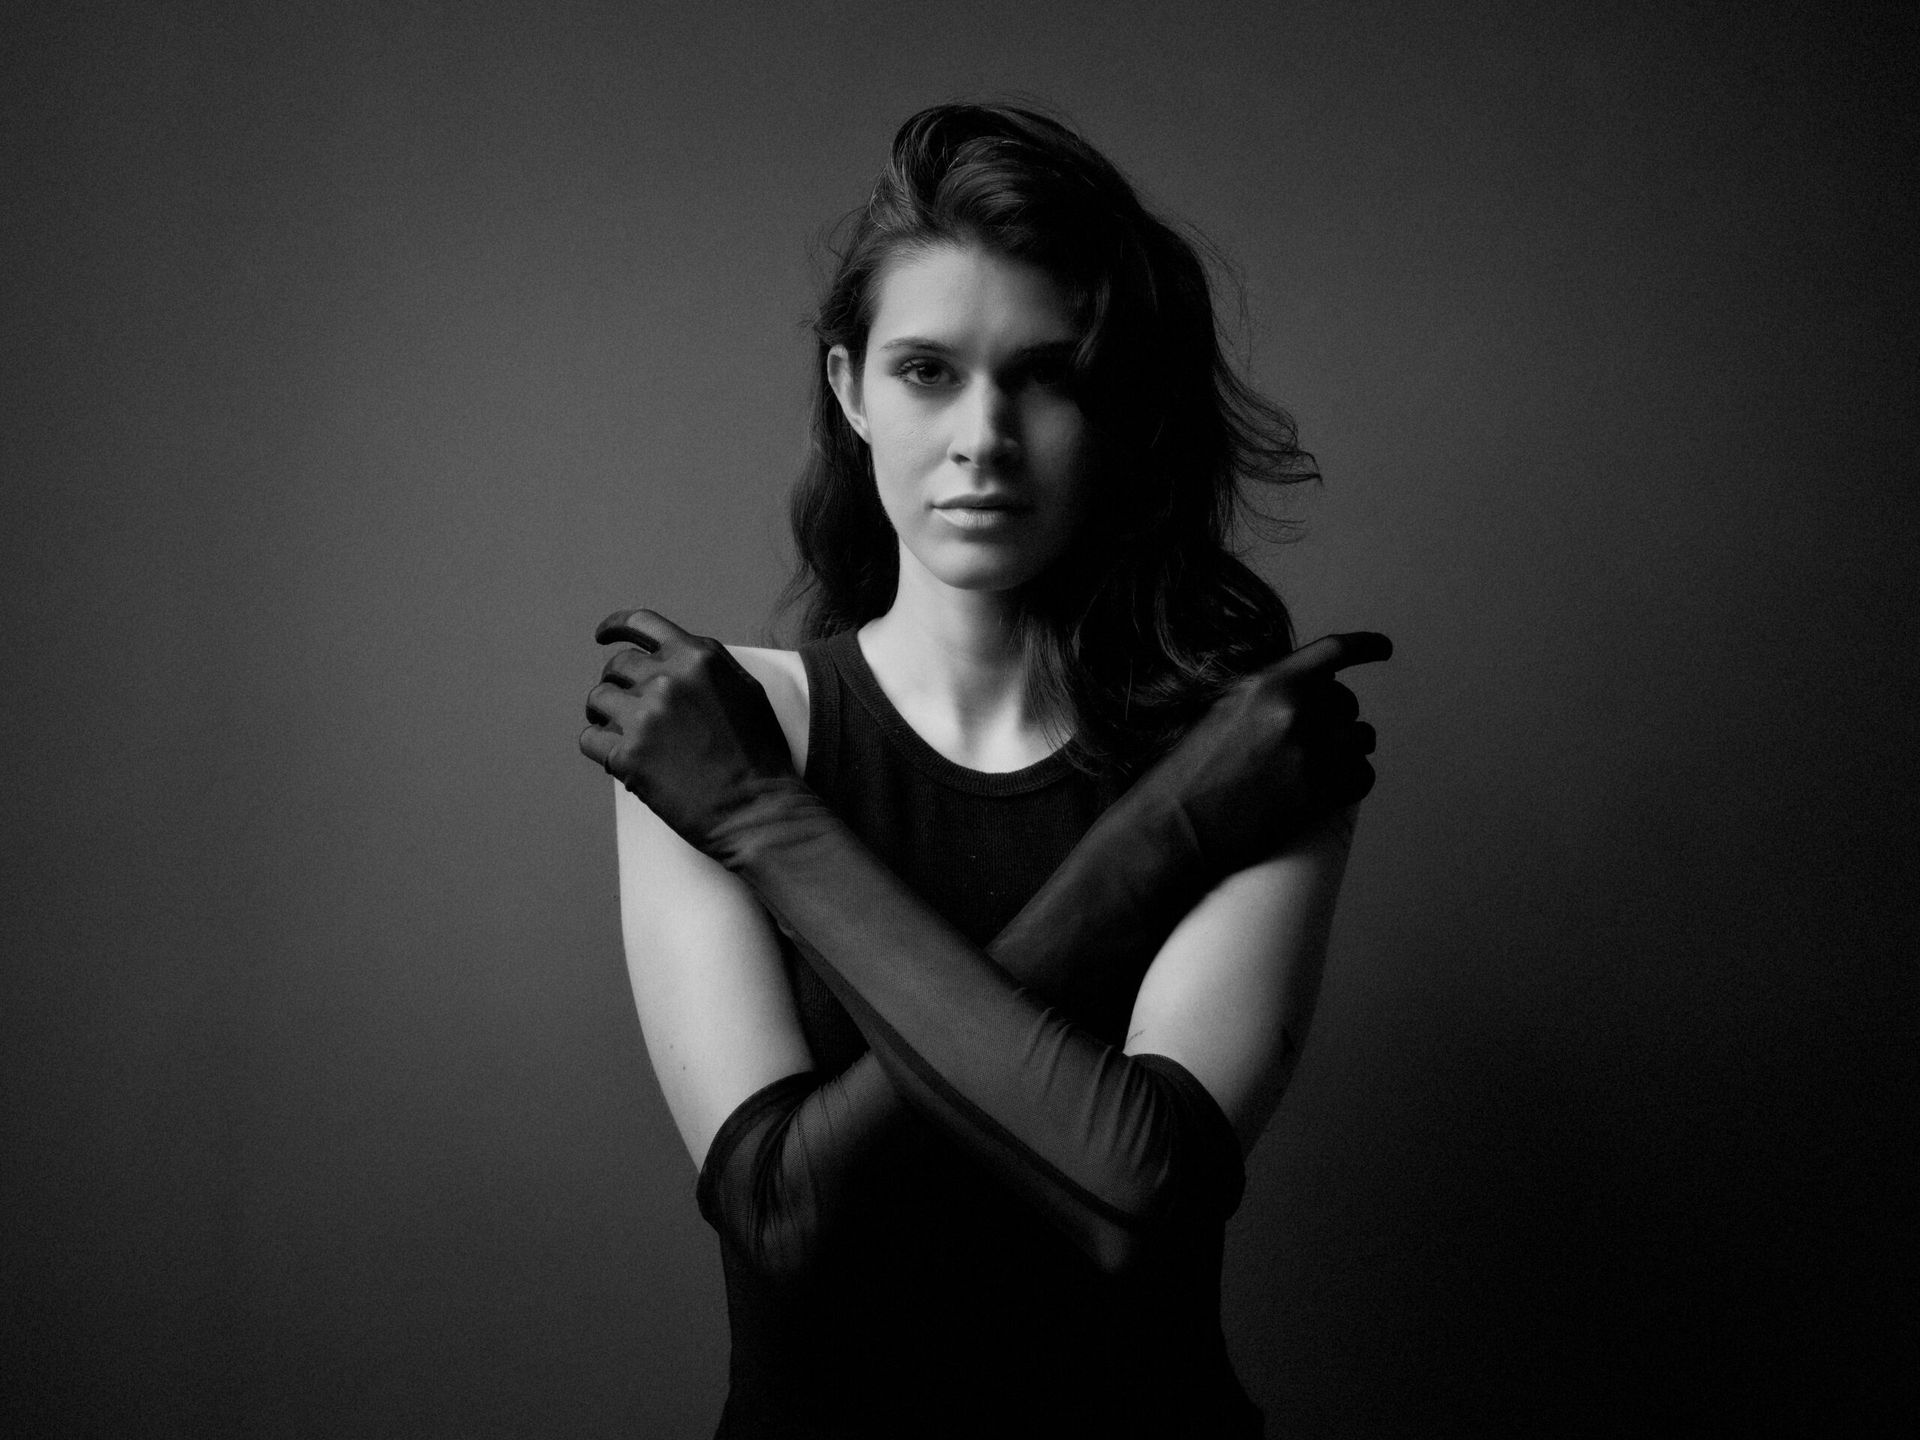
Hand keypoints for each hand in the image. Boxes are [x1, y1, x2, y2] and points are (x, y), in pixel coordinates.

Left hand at [579, 609, 795, 849]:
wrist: (758, 810)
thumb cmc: (761, 756)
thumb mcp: (748, 692)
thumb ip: (710, 667)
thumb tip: (678, 657)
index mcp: (697, 659)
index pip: (642, 624)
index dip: (615, 627)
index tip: (604, 636)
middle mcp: (667, 680)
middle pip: (617, 666)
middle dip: (617, 683)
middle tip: (624, 705)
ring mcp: (644, 717)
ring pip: (597, 699)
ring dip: (604, 714)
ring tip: (617, 731)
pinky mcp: (628, 756)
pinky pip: (590, 740)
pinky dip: (599, 747)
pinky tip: (615, 756)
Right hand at [1145, 631, 1389, 872]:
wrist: (1177, 824)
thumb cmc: (1188, 772)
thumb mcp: (1222, 711)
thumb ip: (1266, 695)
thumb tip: (1307, 691)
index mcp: (1268, 684)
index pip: (1333, 652)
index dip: (1365, 647)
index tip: (1383, 649)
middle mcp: (1297, 711)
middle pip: (1347, 702)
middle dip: (1336, 718)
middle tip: (1310, 742)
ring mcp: (1314, 752)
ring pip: (1362, 739)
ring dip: (1348, 750)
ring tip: (1317, 767)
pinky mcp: (1323, 792)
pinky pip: (1364, 775)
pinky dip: (1353, 780)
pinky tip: (1330, 788)